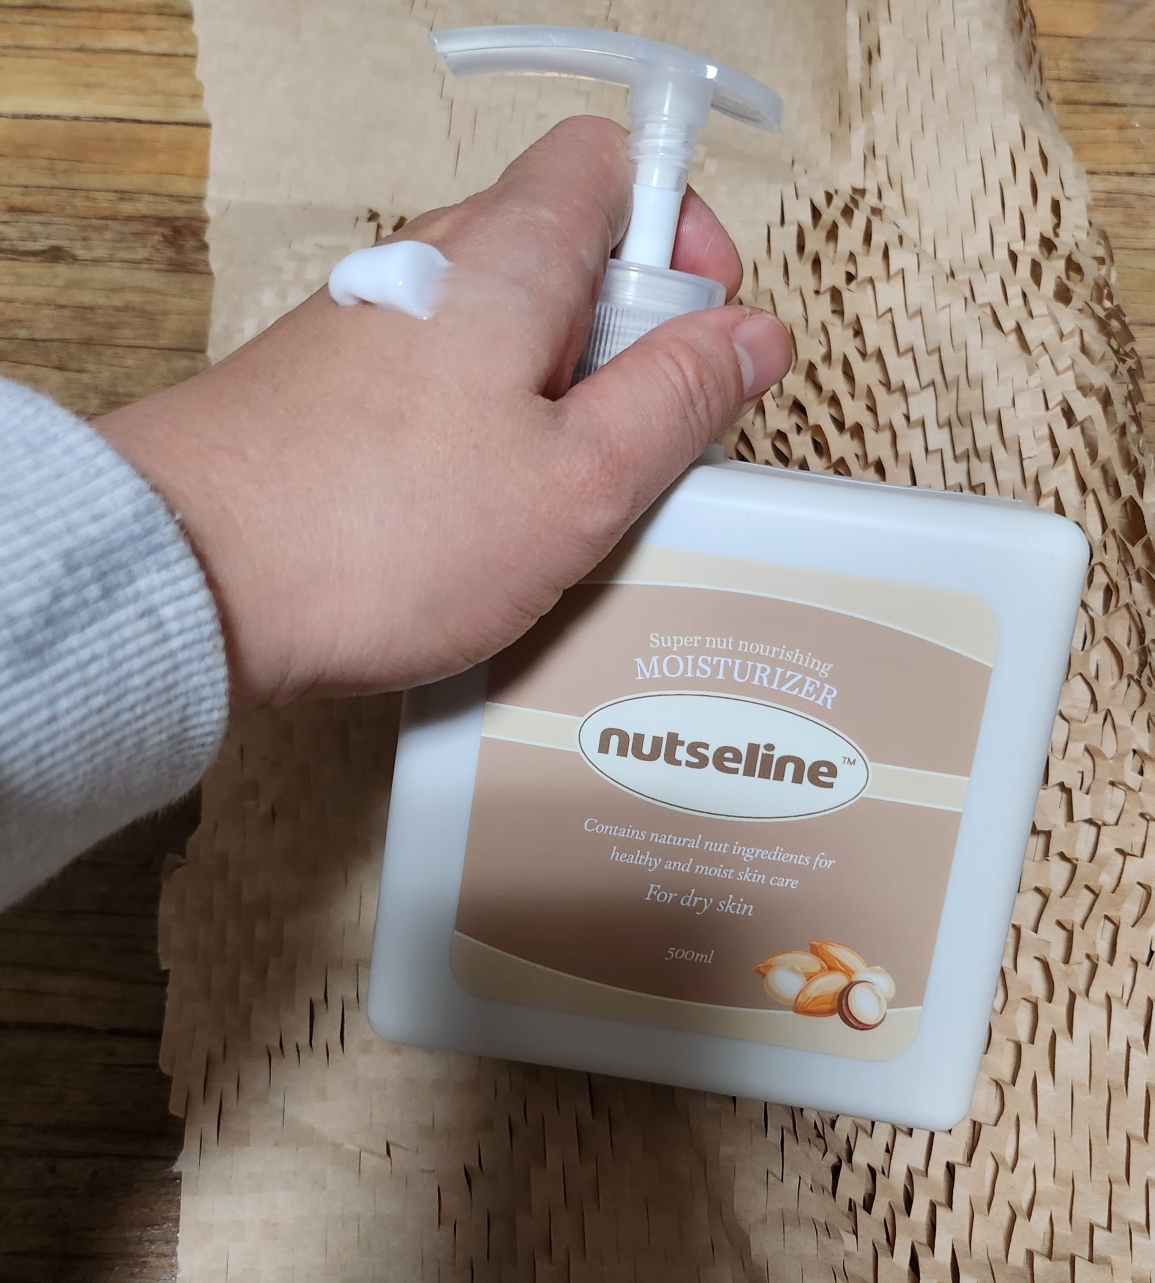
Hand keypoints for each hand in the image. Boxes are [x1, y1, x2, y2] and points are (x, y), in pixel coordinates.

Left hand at [95, 117, 792, 707]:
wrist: (191, 583)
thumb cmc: (377, 532)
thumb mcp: (578, 481)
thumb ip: (680, 399)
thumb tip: (751, 338)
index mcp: (507, 256)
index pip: (612, 163)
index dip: (678, 228)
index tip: (703, 318)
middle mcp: (432, 266)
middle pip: (568, 249)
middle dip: (629, 335)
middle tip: (633, 435)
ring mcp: (378, 326)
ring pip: (508, 326)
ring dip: (559, 394)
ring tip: (554, 491)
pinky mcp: (338, 388)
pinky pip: (448, 380)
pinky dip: (489, 428)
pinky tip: (481, 512)